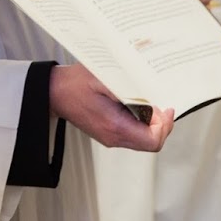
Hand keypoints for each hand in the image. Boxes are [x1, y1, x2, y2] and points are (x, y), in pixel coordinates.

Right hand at [49, 64, 173, 151]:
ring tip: (151, 105)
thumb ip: (129, 85)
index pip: (152, 140)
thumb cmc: (75, 84)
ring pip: (143, 141)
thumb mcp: (105, 76)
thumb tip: (151, 90)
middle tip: (162, 106)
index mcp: (114, 126)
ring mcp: (111, 138)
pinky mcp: (109, 134)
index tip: (166, 109)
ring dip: (153, 125)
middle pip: (151, 143)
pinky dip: (142, 123)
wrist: (54, 92)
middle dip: (162, 125)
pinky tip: (139, 107)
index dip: (165, 126)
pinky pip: (134, 135)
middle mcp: (113, 137)